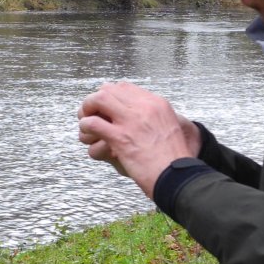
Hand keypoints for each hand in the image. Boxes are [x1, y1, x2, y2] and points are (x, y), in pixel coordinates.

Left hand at [77, 82, 201, 196]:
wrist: (177, 176)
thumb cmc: (173, 158)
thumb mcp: (169, 127)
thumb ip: (153, 118)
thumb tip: (135, 116)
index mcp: (157, 104)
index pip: (124, 87)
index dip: (110, 95)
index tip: (105, 107)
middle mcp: (144, 107)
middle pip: (109, 89)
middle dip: (95, 100)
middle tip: (90, 113)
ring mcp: (131, 121)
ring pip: (98, 100)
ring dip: (87, 110)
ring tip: (86, 123)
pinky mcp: (120, 138)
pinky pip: (93, 123)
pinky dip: (86, 127)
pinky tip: (87, 134)